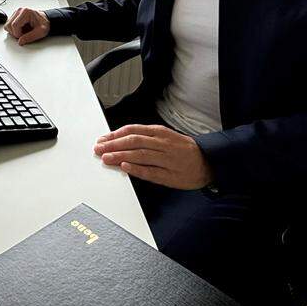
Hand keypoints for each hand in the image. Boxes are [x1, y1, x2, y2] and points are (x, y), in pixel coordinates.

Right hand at [4, 7, 50, 45]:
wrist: (45, 20)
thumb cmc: (44, 23)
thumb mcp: (40, 32)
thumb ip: (30, 37)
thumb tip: (20, 41)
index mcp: (26, 12)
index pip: (14, 25)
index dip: (17, 34)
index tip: (23, 37)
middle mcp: (19, 11)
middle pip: (9, 25)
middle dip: (15, 33)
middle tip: (23, 35)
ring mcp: (16, 13)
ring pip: (7, 25)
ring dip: (13, 32)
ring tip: (22, 32)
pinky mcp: (14, 16)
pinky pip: (8, 25)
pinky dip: (13, 30)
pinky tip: (20, 30)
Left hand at [93, 124, 213, 189]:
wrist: (207, 162)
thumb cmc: (184, 150)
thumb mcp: (166, 136)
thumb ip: (145, 137)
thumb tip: (121, 139)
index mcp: (160, 132)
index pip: (133, 130)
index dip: (115, 134)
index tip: (102, 139)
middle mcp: (163, 144)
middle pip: (134, 141)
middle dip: (113, 145)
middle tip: (99, 148)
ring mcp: (167, 160)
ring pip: (140, 155)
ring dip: (121, 156)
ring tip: (107, 158)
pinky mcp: (170, 175)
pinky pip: (151, 172)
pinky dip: (137, 169)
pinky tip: (126, 168)